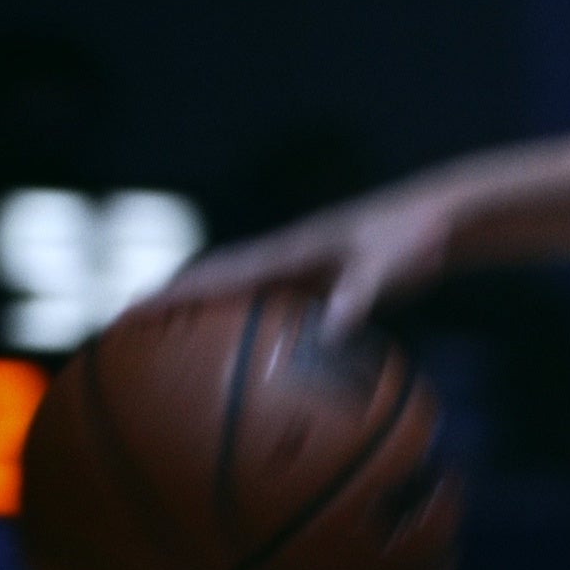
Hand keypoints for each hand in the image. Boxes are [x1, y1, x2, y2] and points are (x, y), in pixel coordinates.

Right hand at [148, 183, 467, 335]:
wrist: (440, 216)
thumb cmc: (413, 235)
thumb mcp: (386, 266)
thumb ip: (358, 295)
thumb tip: (330, 333)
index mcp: (290, 248)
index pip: (220, 272)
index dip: (177, 292)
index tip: (135, 309)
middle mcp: (287, 255)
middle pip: (217, 278)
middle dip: (174, 299)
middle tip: (130, 326)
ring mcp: (302, 267)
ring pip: (242, 291)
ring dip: (207, 311)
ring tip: (170, 341)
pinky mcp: (323, 280)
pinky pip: (276, 305)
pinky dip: (253, 324)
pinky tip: (252, 354)